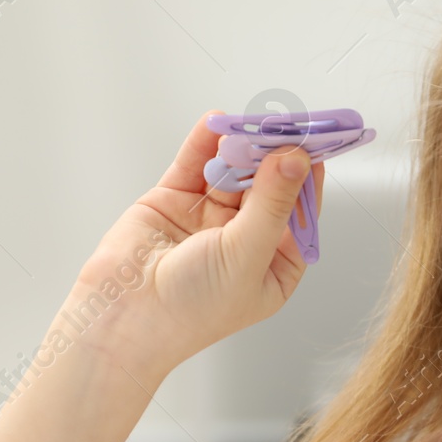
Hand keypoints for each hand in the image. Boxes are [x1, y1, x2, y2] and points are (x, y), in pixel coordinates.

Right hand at [73, 110, 322, 372]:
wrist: (123, 318)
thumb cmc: (191, 309)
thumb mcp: (246, 254)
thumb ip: (272, 204)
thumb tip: (294, 159)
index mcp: (275, 262)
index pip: (301, 210)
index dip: (307, 176)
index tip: (317, 140)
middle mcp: (246, 238)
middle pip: (269, 184)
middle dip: (274, 155)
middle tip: (282, 124)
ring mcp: (209, 217)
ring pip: (234, 170)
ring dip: (241, 147)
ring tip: (248, 127)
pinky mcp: (175, 200)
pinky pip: (197, 163)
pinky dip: (206, 141)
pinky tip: (217, 122)